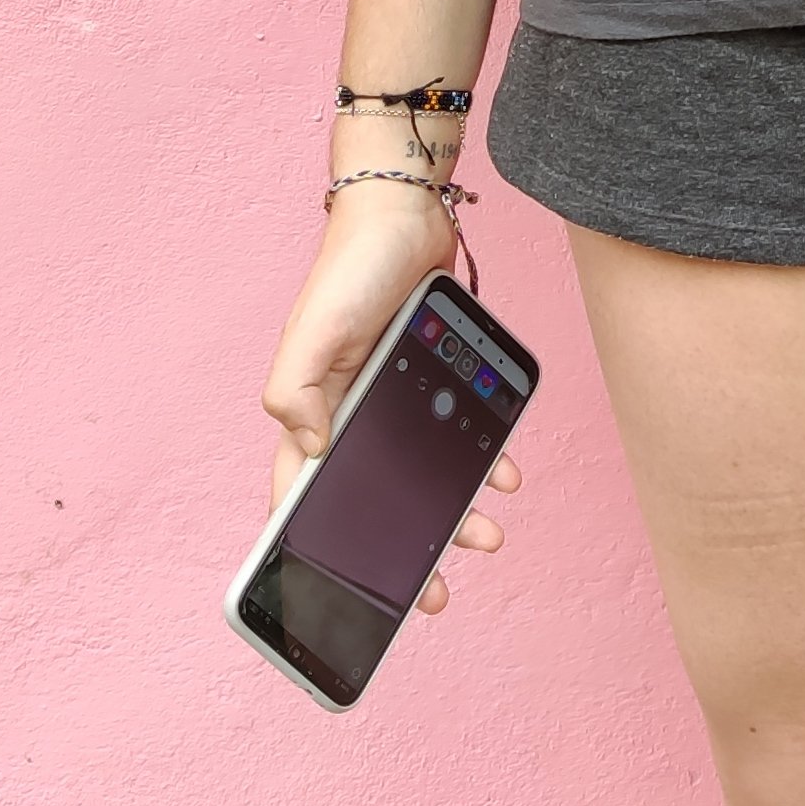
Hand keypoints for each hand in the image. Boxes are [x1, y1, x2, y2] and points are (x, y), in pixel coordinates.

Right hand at [260, 182, 519, 615]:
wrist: (409, 209)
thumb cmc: (352, 266)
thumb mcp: (314, 327)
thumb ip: (296, 388)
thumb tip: (308, 450)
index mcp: (313, 410)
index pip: (303, 494)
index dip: (317, 547)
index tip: (344, 595)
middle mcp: (351, 411)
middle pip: (375, 500)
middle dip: (404, 551)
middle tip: (436, 592)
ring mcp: (397, 398)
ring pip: (425, 476)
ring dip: (455, 512)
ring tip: (488, 537)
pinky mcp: (437, 379)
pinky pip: (461, 434)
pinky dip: (486, 459)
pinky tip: (509, 473)